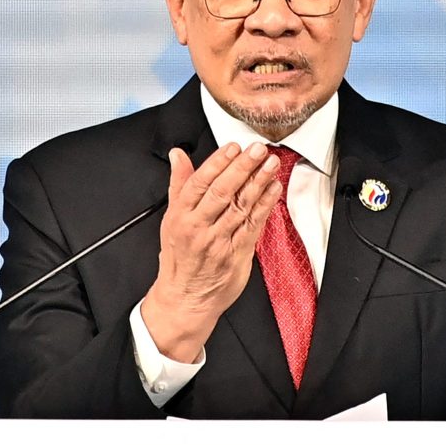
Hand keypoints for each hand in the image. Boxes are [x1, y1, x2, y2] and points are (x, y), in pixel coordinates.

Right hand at [140, 142, 282, 361]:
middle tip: (258, 149)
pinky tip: (274, 189)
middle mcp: (198, 227)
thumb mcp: (171, 218)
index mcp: (181, 215)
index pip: (200, 183)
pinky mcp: (237, 254)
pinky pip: (253, 225)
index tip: (233, 147)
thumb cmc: (180, 257)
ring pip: (240, 207)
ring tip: (272, 163)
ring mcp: (218, 242)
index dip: (218, 163)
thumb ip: (179, 184)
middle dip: (243, 168)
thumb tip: (178, 155)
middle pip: (222, 192)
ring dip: (259, 183)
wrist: (186, 298)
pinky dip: (265, 206)